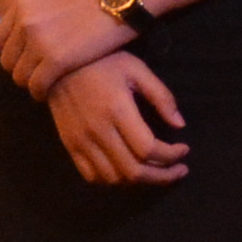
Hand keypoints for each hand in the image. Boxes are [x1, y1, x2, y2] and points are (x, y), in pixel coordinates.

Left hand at [0, 0, 127, 97]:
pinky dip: (41, 92)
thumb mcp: (52, 0)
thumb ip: (33, 17)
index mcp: (23, 5)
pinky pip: (36, 86)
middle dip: (22, 70)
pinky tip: (50, 92)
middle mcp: (26, 21)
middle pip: (8, 60)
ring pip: (20, 77)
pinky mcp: (55, 60)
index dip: (13, 52)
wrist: (119, 4)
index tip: (27, 58)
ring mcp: (39, 41)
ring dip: (31, 83)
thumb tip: (22, 40)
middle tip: (38, 74)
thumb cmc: (91, 4)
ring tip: (45, 84)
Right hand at [46, 51, 187, 187]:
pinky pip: (92, 176)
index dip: (171, 156)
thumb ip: (161, 97)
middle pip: (133, 171)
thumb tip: (180, 125)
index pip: (148, 149)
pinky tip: (127, 170)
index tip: (184, 149)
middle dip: (162, 176)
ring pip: (114, 178)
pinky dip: (113, 180)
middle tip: (178, 170)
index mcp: (117, 110)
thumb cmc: (103, 61)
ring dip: (139, 180)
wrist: (57, 64)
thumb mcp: (137, 69)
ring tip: (156, 171)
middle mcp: (98, 131)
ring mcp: (81, 142)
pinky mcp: (69, 146)